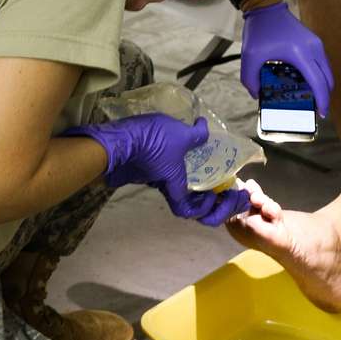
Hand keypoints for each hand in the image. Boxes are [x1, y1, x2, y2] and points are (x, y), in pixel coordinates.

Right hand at [63, 114, 250, 224]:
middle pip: (187, 204)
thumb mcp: (180, 135)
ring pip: (179, 188)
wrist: (117, 138)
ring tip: (209, 169)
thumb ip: (196, 134)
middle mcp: (164, 185)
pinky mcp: (147, 164)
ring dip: (197, 185)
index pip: (189, 212)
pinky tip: (189, 153)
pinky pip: (169, 173)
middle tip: (223, 189)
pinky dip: (184, 169)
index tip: (215, 194)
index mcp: (173, 185)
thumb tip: (204, 127)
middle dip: (208, 202)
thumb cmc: (150, 142)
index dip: (206, 210)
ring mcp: (154, 175)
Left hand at [240, 2, 333, 116]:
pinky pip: (322, 63)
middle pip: (328, 79)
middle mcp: (313, 49)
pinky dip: (319, 75)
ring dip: (323, 85)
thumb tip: (257, 95)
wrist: (265, 7)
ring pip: (327, 71)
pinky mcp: (314, 41)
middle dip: (325, 96)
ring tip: (312, 98)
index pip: (318, 82)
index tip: (321, 113)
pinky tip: (308, 82)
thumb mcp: (250, 57)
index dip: (322, 100)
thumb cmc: (260, 30)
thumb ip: (250, 80)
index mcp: (300, 54)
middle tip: (316, 110)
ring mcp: (316, 43)